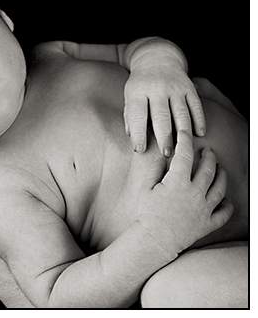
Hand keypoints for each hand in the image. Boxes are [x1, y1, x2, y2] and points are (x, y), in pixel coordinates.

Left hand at [124, 59, 204, 155]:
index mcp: (138, 92)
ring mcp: (175, 87)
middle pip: (161, 116)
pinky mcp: (189, 87)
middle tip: (166, 153)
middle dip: (164, 136)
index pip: (137, 115)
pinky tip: (200, 134)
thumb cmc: (140, 86)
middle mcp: (157, 89)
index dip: (138, 133)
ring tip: (182, 148)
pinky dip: (199, 120)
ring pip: (181, 113)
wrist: (156, 59)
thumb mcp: (129, 97)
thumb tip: (132, 138)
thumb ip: (130, 117)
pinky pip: (196, 106)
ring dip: (183, 132)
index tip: (140, 150)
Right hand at [137, 131, 232, 255]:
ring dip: (221, 175)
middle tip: (208, 151)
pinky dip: (228, 204)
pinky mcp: (208, 223)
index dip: (185, 141)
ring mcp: (204, 208)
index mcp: (178, 182)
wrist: (154, 239)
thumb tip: (163, 157)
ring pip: (220, 187)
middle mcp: (195, 193)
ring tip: (220, 169)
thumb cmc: (147, 213)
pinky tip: (226, 199)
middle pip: (208, 169)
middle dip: (209, 157)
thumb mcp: (146, 188)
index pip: (185, 154)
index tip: (184, 134)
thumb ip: (155, 170)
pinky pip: (224, 213)